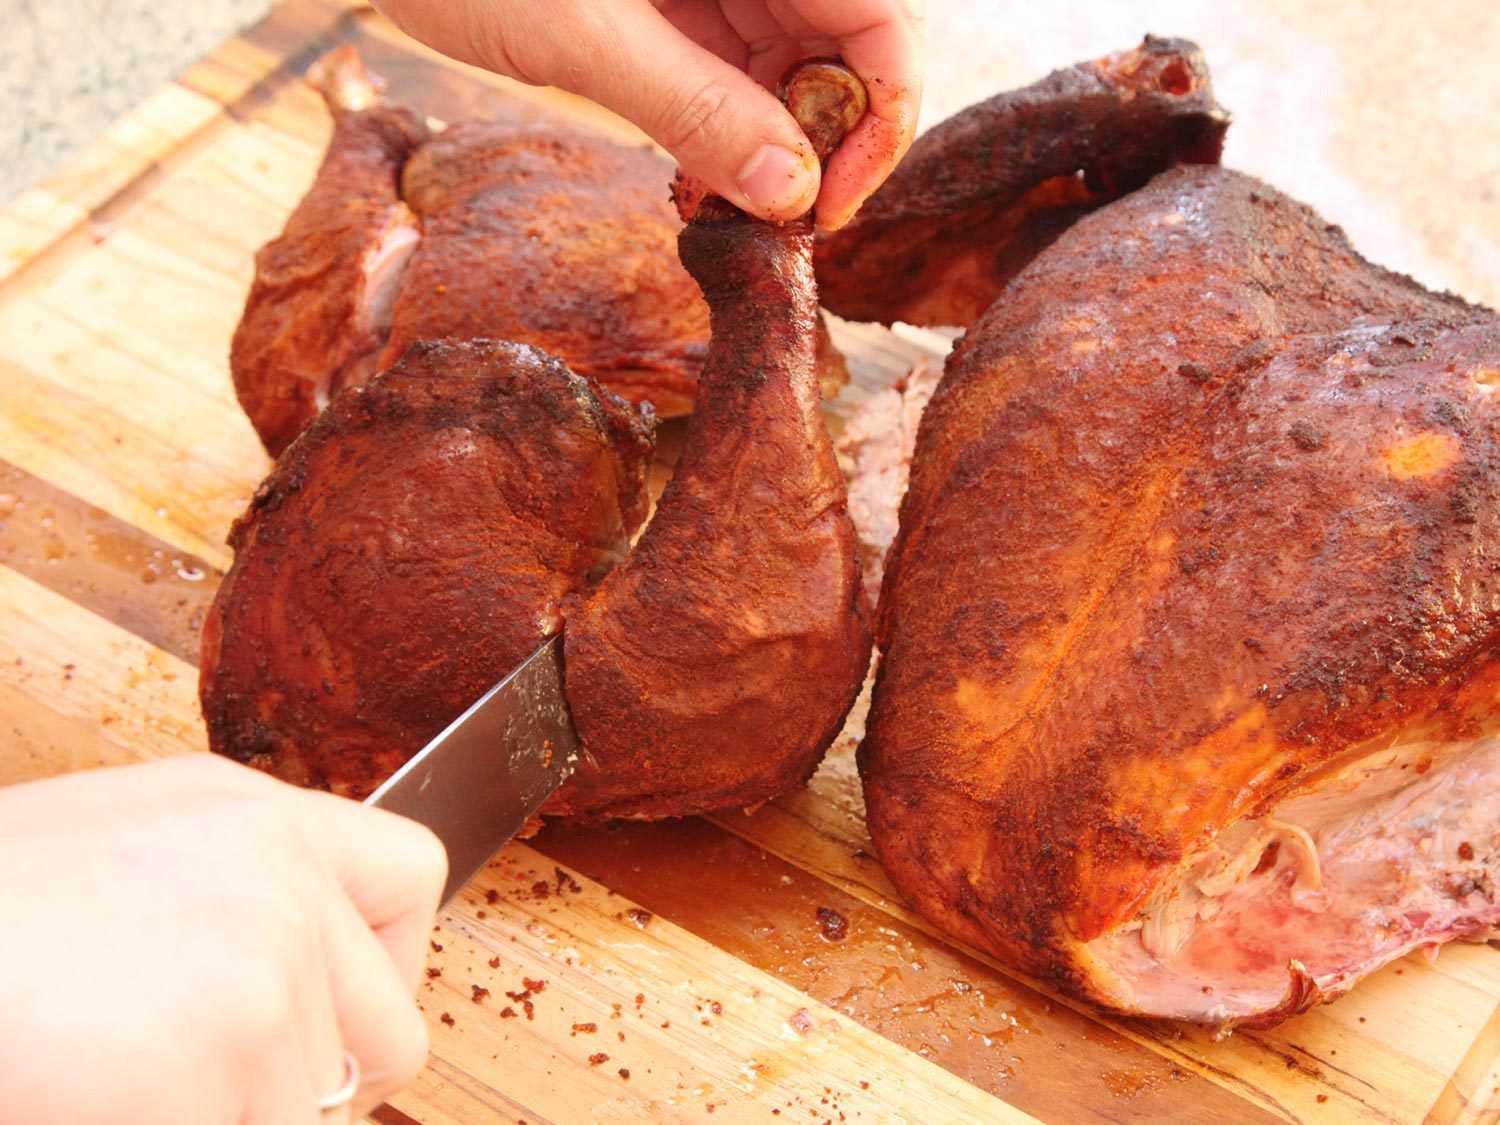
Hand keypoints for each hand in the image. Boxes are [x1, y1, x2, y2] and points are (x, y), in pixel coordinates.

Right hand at [0, 755, 445, 1123]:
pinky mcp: (223, 1063)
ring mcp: (265, 975)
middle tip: (232, 1090)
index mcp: (262, 820)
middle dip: (322, 1087)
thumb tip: (299, 988)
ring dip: (232, 1118)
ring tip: (126, 1078)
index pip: (414, 877)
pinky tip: (100, 1101)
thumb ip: (237, 894)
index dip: (391, 962)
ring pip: (312, 1117)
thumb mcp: (130, 846)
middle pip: (393, 1034)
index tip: (342, 1010)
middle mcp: (284, 885)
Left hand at [372, 0, 923, 228]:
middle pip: (848, 42)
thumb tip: (791, 195)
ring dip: (776, 144)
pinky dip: (727, 128)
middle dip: (827, 140)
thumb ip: (694, 108)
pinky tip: (700, 181)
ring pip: (793, 62)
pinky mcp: (676, 0)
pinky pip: (734, 67)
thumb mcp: (582, 32)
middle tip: (781, 223)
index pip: (884, 17)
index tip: (830, 203)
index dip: (882, 116)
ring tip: (732, 212)